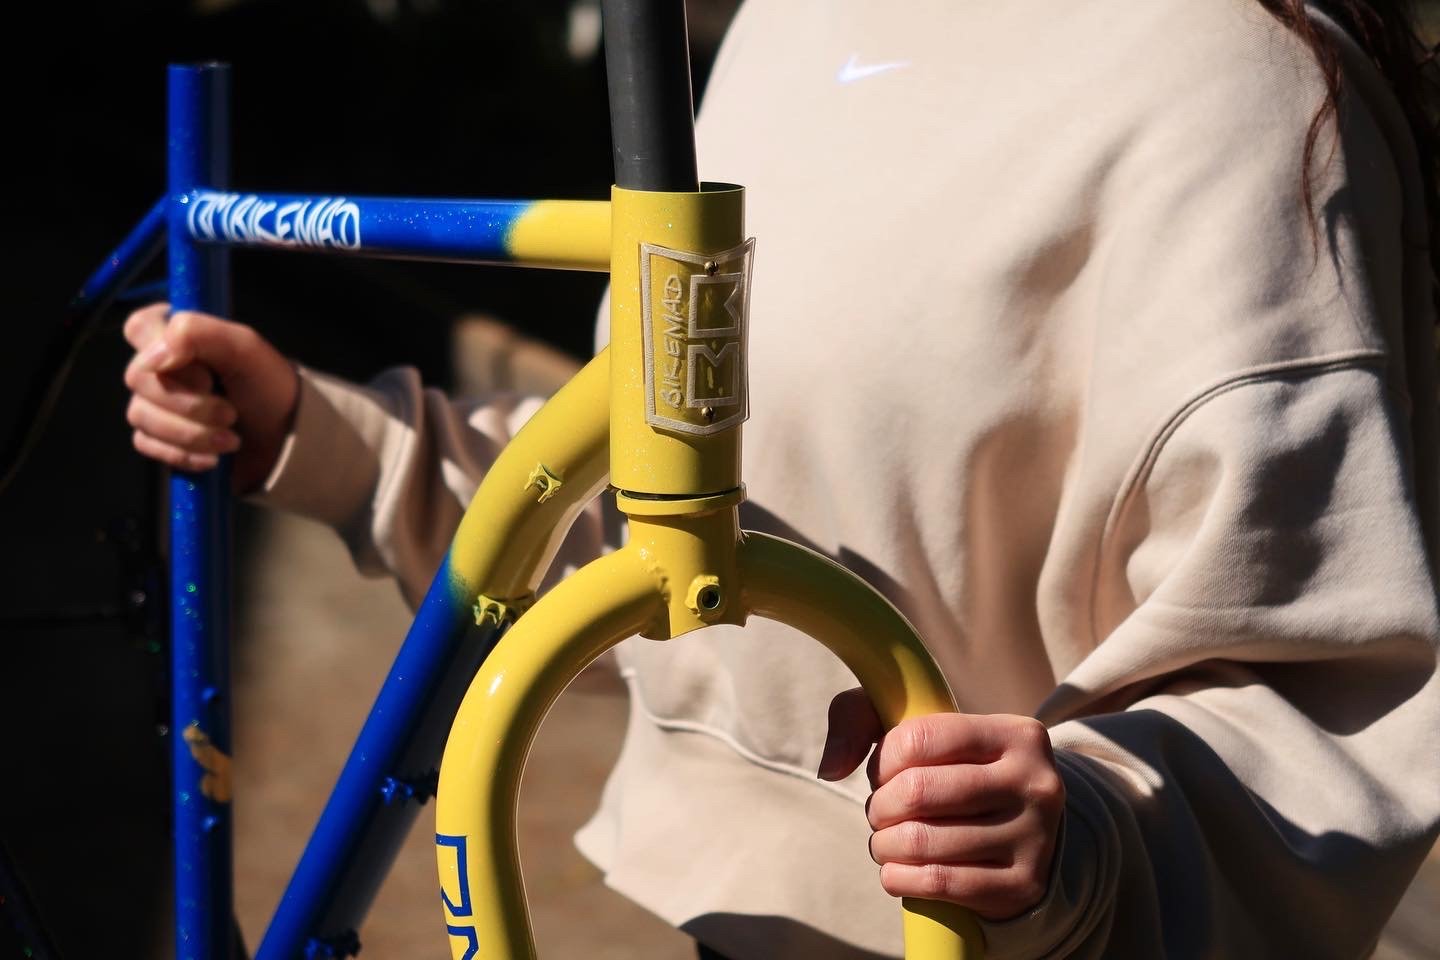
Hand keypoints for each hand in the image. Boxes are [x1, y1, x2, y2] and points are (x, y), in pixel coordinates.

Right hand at [123, 303, 298, 493]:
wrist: (285, 443)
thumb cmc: (268, 388)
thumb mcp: (246, 348)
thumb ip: (198, 333)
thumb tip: (155, 357)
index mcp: (179, 335)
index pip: (140, 326)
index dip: (162, 352)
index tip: (205, 375)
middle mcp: (161, 366)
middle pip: (138, 378)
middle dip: (190, 403)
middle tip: (231, 412)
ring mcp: (155, 402)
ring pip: (141, 415)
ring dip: (192, 433)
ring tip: (231, 438)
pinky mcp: (157, 437)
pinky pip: (146, 444)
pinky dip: (183, 454)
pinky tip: (213, 457)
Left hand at [817, 688, 1064, 920]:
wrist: (1026, 834)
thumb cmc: (958, 771)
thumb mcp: (922, 727)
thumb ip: (859, 718)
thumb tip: (830, 767)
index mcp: (1015, 734)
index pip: (919, 738)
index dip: (883, 761)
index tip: (884, 774)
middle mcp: (1034, 783)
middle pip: (918, 791)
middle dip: (880, 807)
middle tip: (879, 813)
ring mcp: (1035, 837)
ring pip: (923, 841)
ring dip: (884, 845)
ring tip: (885, 841)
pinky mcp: (1022, 885)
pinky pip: (938, 883)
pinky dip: (899, 878)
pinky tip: (896, 870)